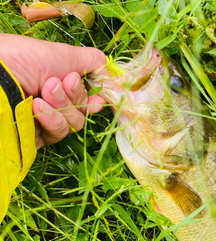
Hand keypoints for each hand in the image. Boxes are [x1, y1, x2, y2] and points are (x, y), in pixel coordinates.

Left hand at [0, 34, 108, 148]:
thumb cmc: (23, 59)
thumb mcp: (64, 53)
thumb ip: (94, 62)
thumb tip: (115, 76)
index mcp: (62, 80)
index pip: (91, 96)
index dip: (97, 95)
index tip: (97, 88)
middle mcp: (56, 100)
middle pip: (85, 110)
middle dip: (75, 95)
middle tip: (61, 81)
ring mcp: (47, 119)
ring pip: (75, 122)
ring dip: (63, 105)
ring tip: (45, 90)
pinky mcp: (38, 136)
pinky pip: (60, 132)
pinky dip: (52, 119)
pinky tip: (37, 106)